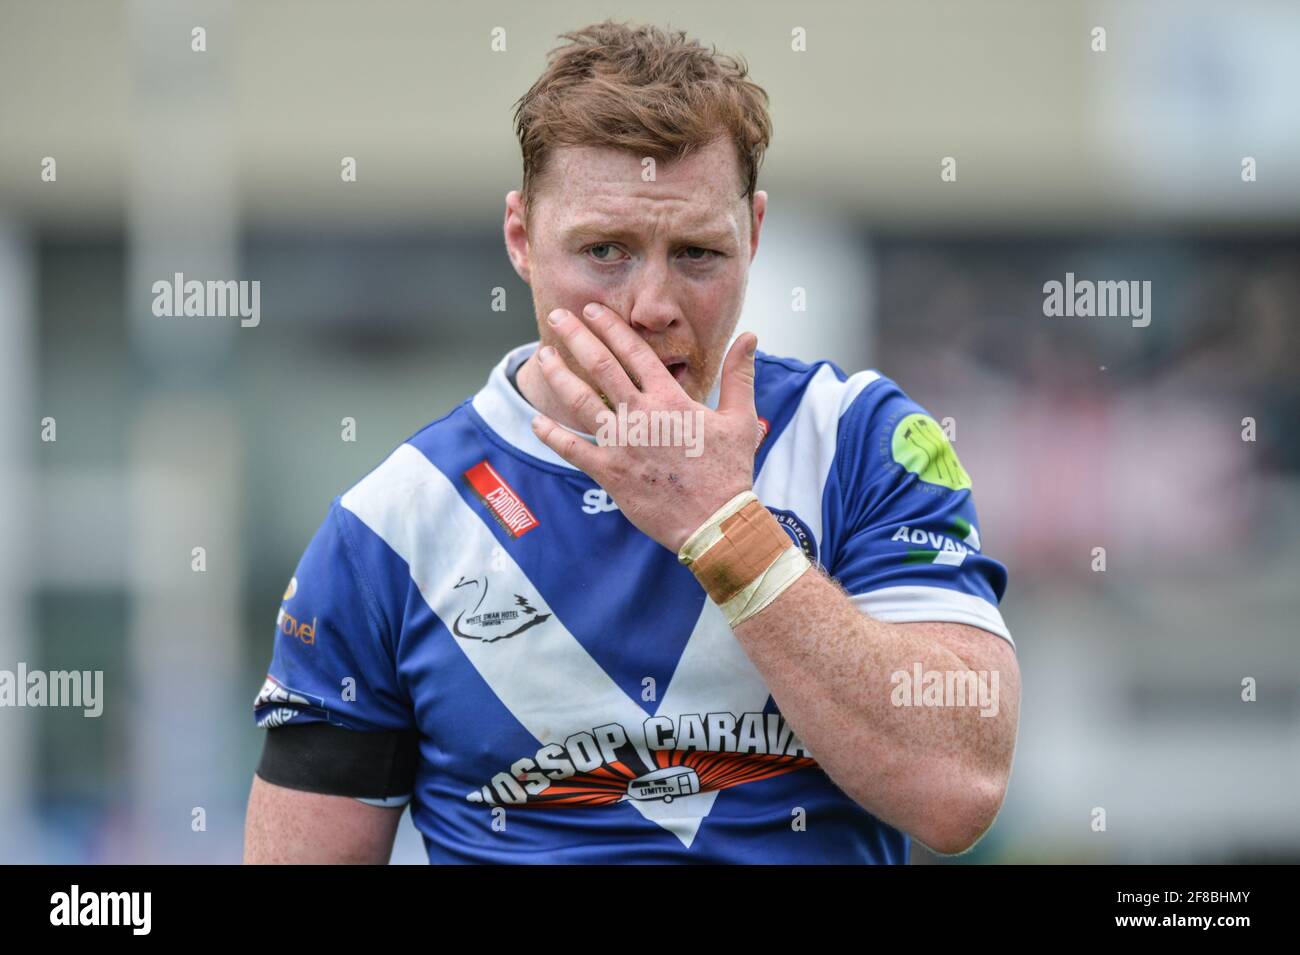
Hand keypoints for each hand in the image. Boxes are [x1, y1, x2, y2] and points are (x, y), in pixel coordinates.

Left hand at [530, 303, 761, 551]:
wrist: (715, 521)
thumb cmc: (728, 472)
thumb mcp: (740, 418)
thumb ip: (739, 375)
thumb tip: (750, 337)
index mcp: (670, 399)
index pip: (635, 352)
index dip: (611, 327)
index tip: (593, 311)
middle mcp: (641, 415)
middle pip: (601, 365)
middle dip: (576, 336)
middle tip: (557, 317)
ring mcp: (622, 443)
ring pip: (580, 400)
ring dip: (558, 374)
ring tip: (543, 355)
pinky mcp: (609, 472)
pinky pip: (572, 449)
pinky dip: (551, 434)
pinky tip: (536, 420)